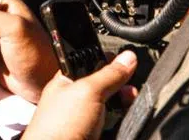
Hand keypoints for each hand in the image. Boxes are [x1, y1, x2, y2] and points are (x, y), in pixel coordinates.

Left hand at [21, 50, 138, 139]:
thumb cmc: (59, 126)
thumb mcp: (88, 91)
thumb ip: (108, 73)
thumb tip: (128, 57)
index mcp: (67, 83)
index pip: (90, 65)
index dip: (108, 62)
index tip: (126, 63)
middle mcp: (76, 101)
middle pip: (105, 87)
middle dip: (120, 87)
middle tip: (129, 90)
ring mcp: (85, 121)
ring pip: (112, 108)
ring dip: (123, 106)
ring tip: (129, 105)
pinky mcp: (94, 136)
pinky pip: (114, 125)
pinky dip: (121, 123)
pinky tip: (124, 121)